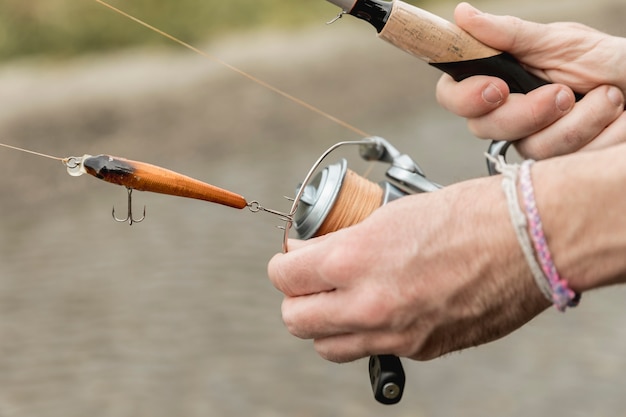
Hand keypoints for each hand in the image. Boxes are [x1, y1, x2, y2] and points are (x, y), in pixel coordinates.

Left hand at [267, 177, 549, 361]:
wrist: (527, 240)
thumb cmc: (467, 215)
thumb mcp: (392, 214)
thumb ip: (348, 240)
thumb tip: (320, 252)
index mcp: (354, 260)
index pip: (285, 276)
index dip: (283, 265)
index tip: (292, 257)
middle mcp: (368, 304)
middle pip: (295, 320)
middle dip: (295, 298)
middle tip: (308, 280)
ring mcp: (395, 334)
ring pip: (327, 346)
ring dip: (324, 324)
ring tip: (339, 300)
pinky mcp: (422, 350)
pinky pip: (372, 350)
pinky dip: (366, 333)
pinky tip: (381, 308)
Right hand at [436, 2, 625, 158]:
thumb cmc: (606, 60)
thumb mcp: (558, 41)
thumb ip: (509, 34)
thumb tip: (462, 15)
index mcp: (497, 80)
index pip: (453, 96)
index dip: (465, 98)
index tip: (497, 88)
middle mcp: (507, 113)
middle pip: (485, 128)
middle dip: (529, 112)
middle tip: (564, 93)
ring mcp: (532, 140)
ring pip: (530, 147)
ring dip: (577, 121)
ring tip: (608, 97)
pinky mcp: (558, 162)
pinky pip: (564, 161)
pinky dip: (598, 135)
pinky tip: (613, 118)